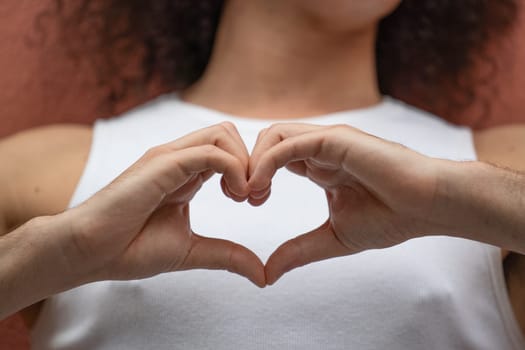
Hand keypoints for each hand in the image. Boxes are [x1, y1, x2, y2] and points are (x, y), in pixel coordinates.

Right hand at [64, 123, 264, 286]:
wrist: (90, 252)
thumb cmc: (132, 249)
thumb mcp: (192, 251)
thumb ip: (228, 256)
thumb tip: (262, 276)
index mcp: (186, 174)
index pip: (228, 150)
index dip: (250, 170)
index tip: (255, 201)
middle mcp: (179, 159)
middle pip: (228, 133)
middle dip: (252, 160)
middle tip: (253, 196)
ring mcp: (169, 158)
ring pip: (222, 134)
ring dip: (244, 162)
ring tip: (243, 196)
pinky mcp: (162, 164)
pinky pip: (210, 152)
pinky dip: (233, 168)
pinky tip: (235, 195)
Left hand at [249, 123, 440, 284]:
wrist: (428, 206)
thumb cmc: (391, 218)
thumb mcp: (333, 238)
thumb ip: (299, 250)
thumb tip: (268, 273)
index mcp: (318, 165)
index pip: (273, 157)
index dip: (254, 176)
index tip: (247, 202)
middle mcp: (319, 148)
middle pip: (267, 141)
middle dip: (246, 165)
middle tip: (240, 197)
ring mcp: (328, 140)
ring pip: (274, 134)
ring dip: (253, 161)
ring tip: (250, 193)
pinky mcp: (337, 138)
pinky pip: (290, 142)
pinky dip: (268, 161)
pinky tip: (260, 187)